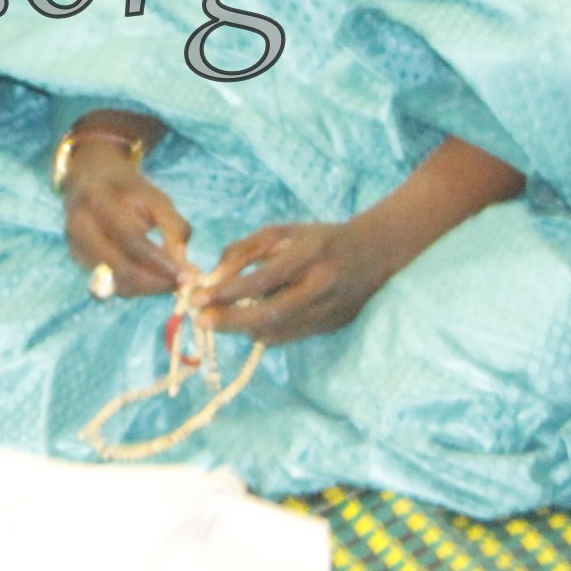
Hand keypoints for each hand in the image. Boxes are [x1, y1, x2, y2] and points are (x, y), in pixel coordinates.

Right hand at [61, 141, 188, 298]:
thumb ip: (173, 227)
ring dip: (149, 288)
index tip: (188, 276)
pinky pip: (112, 284)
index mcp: (99, 201)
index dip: (161, 262)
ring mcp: (75, 246)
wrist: (88, 178)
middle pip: (121, 270)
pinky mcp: (78, 259)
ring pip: (117, 283)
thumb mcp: (156, 197)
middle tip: (183, 284)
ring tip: (170, 280)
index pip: (131, 241)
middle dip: (157, 283)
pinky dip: (136, 286)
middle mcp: (81, 227)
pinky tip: (151, 275)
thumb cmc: (127, 189)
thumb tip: (181, 265)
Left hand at [195, 219, 413, 344]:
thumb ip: (244, 251)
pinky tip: (247, 326)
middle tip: (201, 320)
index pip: (263, 279)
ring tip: (218, 321)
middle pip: (271, 314)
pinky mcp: (330, 327)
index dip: (228, 292)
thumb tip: (212, 277)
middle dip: (230, 320)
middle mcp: (321, 286)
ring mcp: (328, 311)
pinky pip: (289, 338)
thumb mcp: (281, 233)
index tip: (198, 297)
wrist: (372, 254)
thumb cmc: (318, 239)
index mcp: (309, 255)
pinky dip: (263, 334)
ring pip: (279, 331)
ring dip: (243, 329)